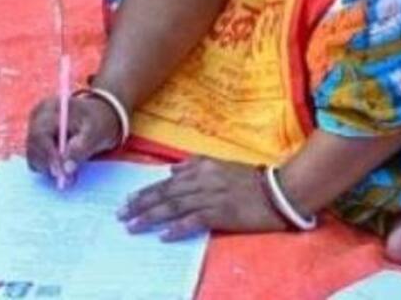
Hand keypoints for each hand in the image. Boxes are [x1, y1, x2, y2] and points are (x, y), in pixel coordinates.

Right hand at [25, 91, 122, 188]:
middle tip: (67, 179)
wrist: (96, 118)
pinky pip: (34, 158)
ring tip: (69, 172)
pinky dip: (46, 166)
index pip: (40, 133)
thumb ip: (80, 149)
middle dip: (48, 165)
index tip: (60, 173)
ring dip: (47, 167)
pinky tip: (61, 165)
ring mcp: (33, 127)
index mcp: (51, 108)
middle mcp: (37, 116)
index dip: (47, 155)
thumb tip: (66, 169)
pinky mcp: (34, 140)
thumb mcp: (94, 133)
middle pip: (32, 145)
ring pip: (32, 155)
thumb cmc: (96, 122)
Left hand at [118, 157, 292, 239]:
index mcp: (201, 167)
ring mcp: (212, 197)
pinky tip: (163, 235)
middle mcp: (203, 180)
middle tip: (121, 214)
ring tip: (133, 225)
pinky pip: (194, 221)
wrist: (279, 191)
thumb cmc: (251, 179)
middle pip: (165, 194)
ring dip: (151, 217)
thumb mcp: (220, 164)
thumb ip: (194, 165)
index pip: (166, 181)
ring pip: (174, 207)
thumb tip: (171, 171)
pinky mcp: (222, 213)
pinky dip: (177, 228)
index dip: (145, 191)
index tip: (128, 200)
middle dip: (141, 204)